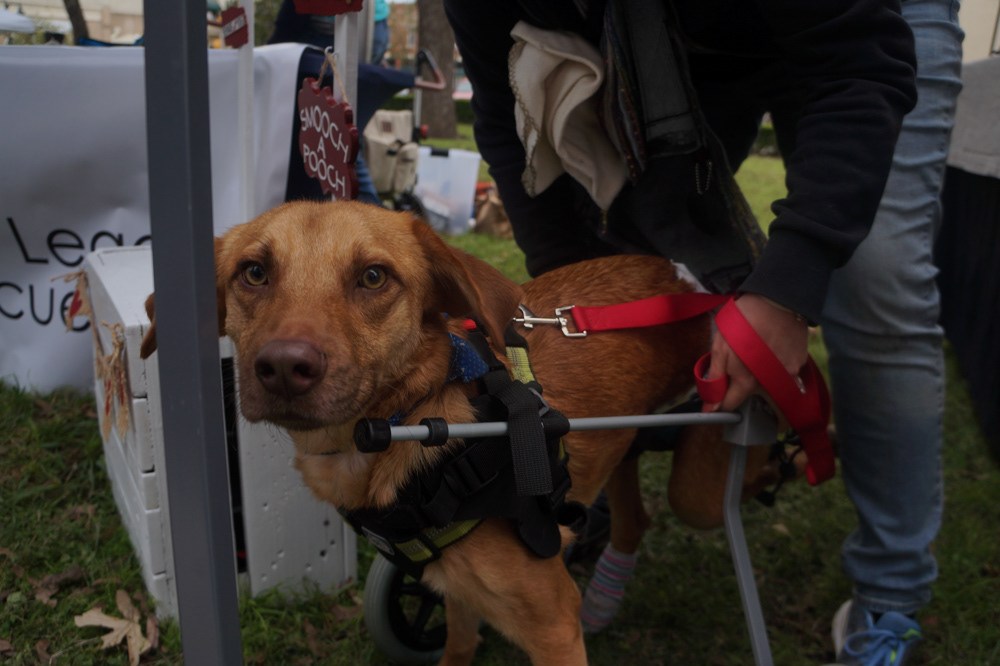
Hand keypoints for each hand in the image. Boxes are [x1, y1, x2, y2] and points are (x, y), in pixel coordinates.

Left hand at [701, 293, 808, 414]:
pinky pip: (782, 370)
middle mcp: (768, 383)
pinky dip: (775, 362)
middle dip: (739, 380)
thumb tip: (710, 406)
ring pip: (765, 380)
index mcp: (746, 381)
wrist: (777, 301)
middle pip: (748, 392)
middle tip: (737, 355)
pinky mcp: (799, 364)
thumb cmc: (744, 321)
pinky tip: (771, 345)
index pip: (729, 404)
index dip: (718, 399)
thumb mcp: (721, 347)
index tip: (714, 391)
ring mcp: (786, 374)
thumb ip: (715, 377)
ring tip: (756, 347)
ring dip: (758, 370)